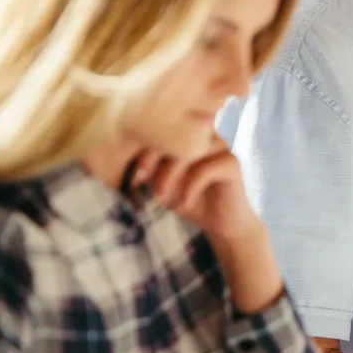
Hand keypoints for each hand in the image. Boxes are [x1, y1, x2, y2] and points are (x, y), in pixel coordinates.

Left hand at [141, 137, 282, 313]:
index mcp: (191, 130)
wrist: (224, 224)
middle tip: (141, 184)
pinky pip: (203, 170)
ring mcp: (223, 145)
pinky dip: (187, 189)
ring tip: (160, 199)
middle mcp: (208, 131)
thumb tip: (119, 155)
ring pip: (186, 152)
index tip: (134, 175)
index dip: (143, 150)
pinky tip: (182, 205)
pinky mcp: (233, 163)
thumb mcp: (164, 181)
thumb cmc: (191, 198)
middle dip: (152, 162)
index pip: (161, 128)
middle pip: (172, 136)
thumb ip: (150, 165)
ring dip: (167, 178)